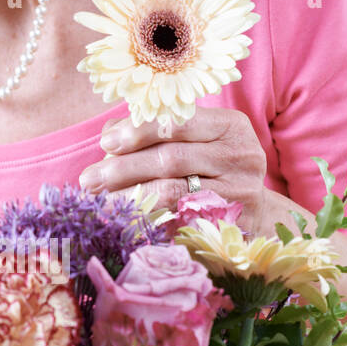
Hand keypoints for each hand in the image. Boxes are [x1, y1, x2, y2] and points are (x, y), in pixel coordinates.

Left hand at [80, 106, 269, 233]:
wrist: (257, 213)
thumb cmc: (214, 168)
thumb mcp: (197, 141)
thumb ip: (157, 131)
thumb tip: (109, 133)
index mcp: (230, 126)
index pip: (178, 121)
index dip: (138, 131)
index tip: (105, 143)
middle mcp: (241, 156)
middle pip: (171, 159)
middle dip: (123, 168)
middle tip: (89, 179)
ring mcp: (239, 193)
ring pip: (172, 192)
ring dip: (128, 196)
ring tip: (99, 201)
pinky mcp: (230, 224)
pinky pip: (179, 222)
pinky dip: (147, 219)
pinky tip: (124, 220)